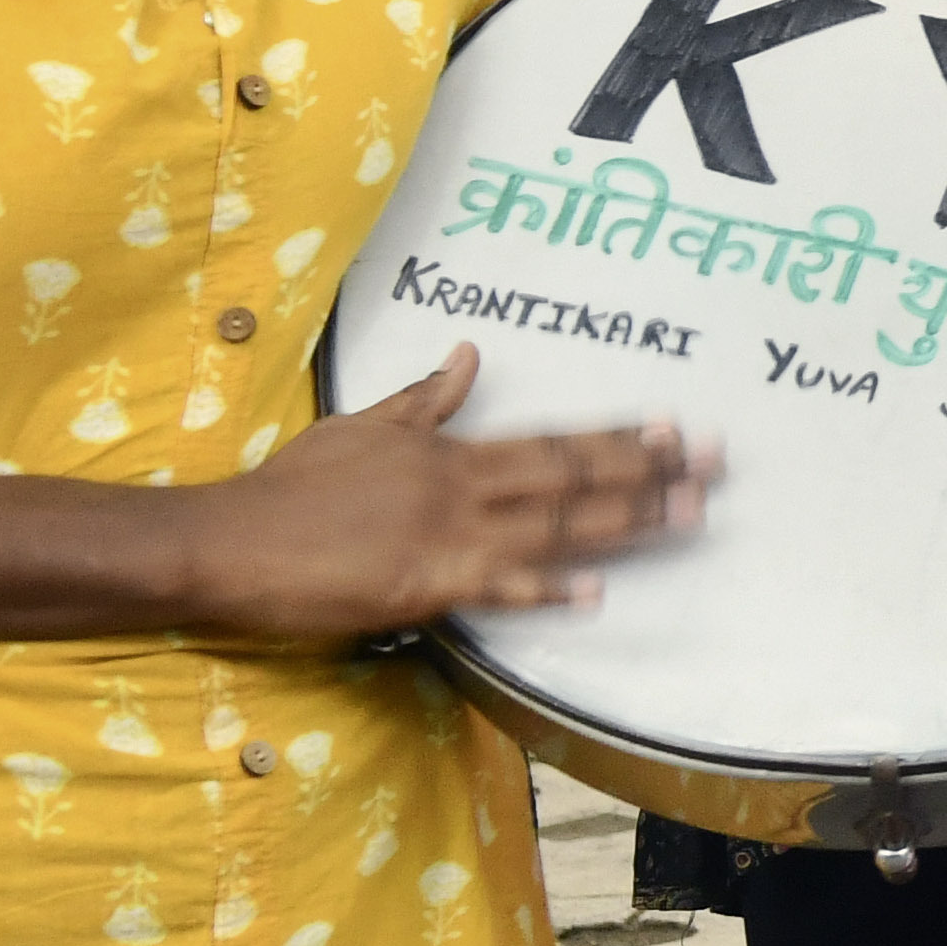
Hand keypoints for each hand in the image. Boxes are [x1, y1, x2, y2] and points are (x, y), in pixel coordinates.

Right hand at [167, 357, 700, 637]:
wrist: (229, 540)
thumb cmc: (290, 488)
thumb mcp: (360, 427)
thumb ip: (425, 400)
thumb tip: (469, 354)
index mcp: (450, 454)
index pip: (553, 441)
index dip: (617, 438)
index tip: (675, 428)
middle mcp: (461, 490)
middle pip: (572, 479)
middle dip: (650, 472)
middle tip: (717, 464)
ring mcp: (447, 538)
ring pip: (555, 528)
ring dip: (627, 522)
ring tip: (689, 512)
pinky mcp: (423, 586)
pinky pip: (496, 588)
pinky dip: (545, 589)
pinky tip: (593, 590)